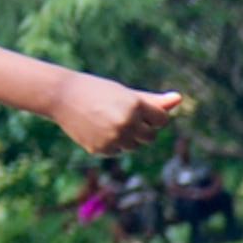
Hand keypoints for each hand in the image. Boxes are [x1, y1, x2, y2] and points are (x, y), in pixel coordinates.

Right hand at [53, 74, 182, 155]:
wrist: (62, 96)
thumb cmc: (98, 91)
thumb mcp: (126, 94)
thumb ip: (153, 101)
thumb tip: (180, 98)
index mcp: (135, 105)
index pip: (161, 120)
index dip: (153, 116)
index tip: (141, 110)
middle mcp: (127, 122)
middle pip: (150, 137)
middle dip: (141, 128)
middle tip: (122, 115)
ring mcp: (114, 138)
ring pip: (134, 146)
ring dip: (128, 137)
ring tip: (108, 121)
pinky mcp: (102, 149)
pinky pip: (118, 151)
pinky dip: (112, 143)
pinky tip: (98, 129)